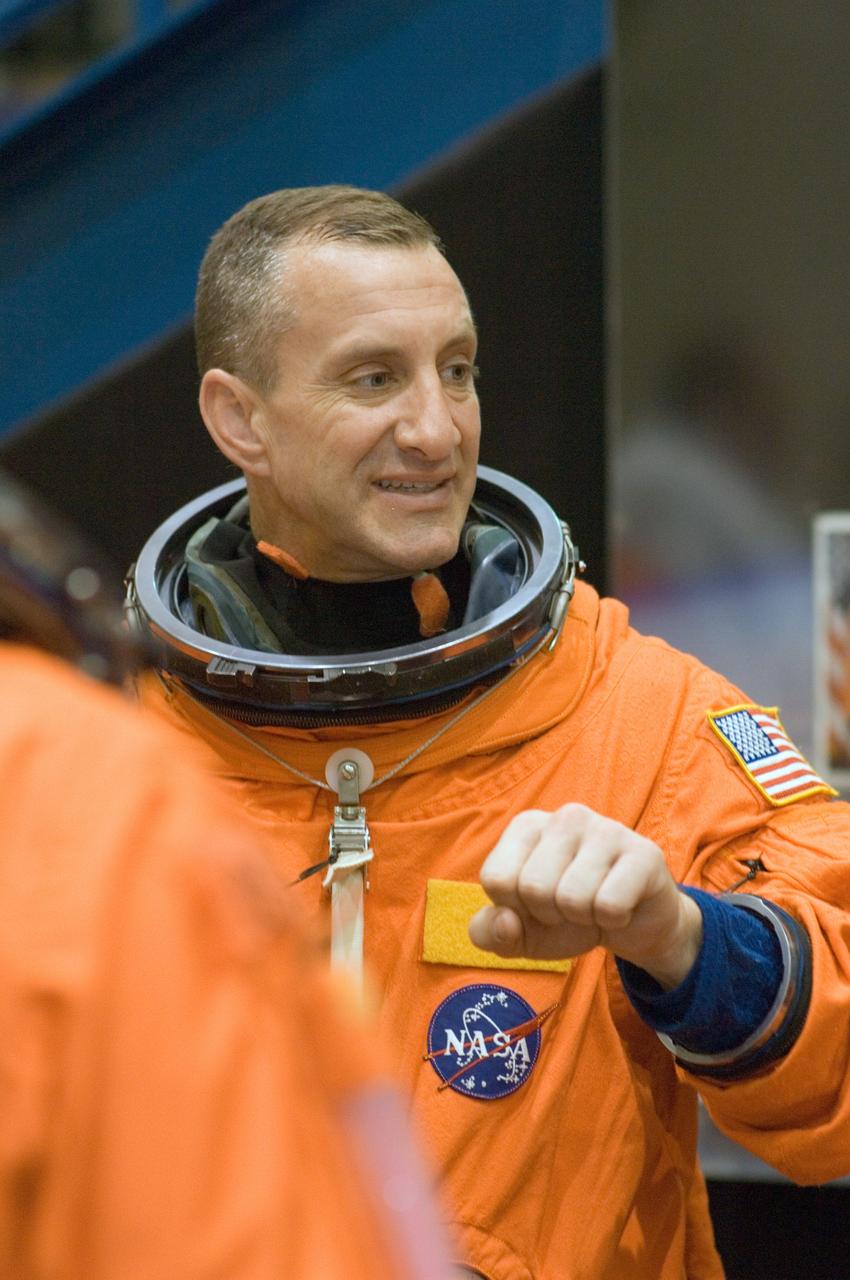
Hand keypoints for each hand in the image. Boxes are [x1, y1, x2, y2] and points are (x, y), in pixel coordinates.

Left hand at [468, 804, 702, 988]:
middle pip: (533, 888)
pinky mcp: (643, 852)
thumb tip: (506, 922)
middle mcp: (565, 817)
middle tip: (571, 907)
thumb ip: (489, 932)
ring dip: (584, 918)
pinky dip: (613, 921)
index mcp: (527, 825)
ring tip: (595, 904)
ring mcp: (607, 829)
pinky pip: (610, 905)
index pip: (496, 879)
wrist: (631, 925)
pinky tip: (622, 906)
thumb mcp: (519, 932)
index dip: (514, 908)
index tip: (537, 903)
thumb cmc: (567, 918)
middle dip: (551, 915)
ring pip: (572, 898)